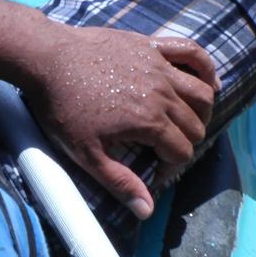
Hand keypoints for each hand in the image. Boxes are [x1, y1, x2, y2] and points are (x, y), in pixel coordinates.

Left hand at [22, 24, 217, 218]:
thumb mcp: (86, 154)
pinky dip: (206, 66)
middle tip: (163, 148)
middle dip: (185, 142)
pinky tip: (208, 81)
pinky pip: (191, 51)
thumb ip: (120, 182)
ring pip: (202, 92)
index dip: (170, 166)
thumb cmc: (63, 107)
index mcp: (149, 121)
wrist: (47, 59)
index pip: (182, 152)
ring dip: (201, 111)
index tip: (153, 168)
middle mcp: (162, 93)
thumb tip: (147, 211)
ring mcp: (160, 66)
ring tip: (186, 122)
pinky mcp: (152, 45)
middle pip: (195, 125)